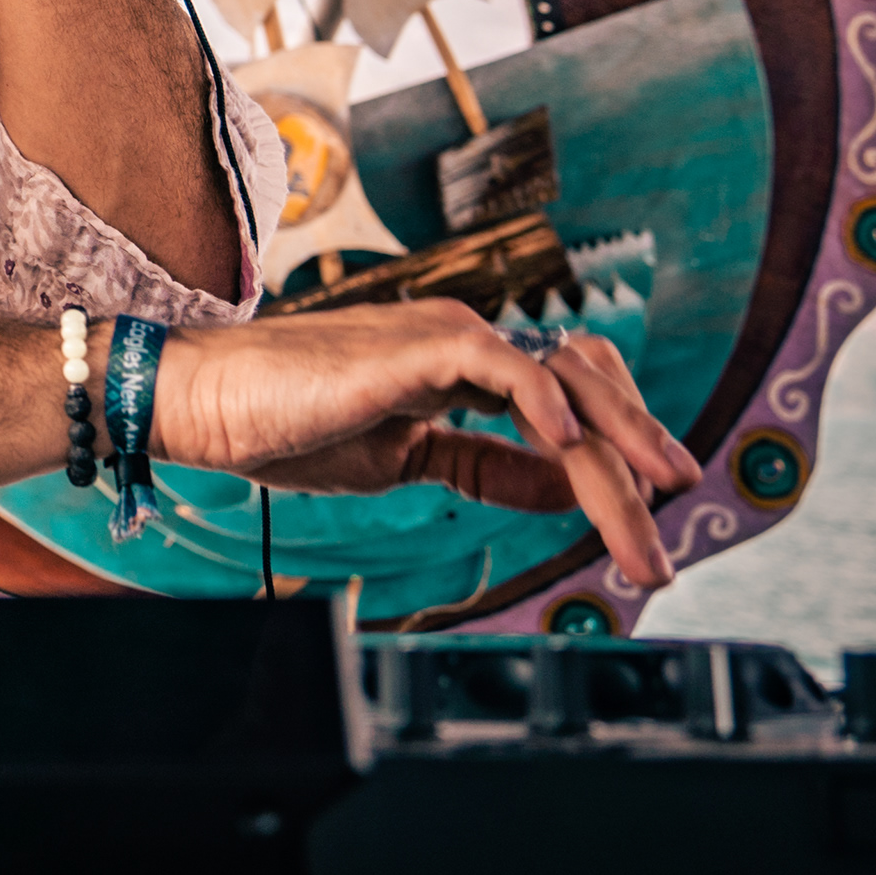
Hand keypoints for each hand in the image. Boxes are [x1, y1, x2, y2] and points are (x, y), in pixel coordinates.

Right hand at [149, 300, 704, 588]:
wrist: (207, 403)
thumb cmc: (288, 424)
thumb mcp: (408, 458)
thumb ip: (486, 466)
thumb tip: (566, 486)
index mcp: (465, 365)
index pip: (572, 392)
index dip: (623, 444)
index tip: (654, 511)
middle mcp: (467, 341)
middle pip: (586, 388)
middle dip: (638, 459)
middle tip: (668, 536)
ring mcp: (442, 338)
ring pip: (562, 379)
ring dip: (615, 447)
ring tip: (651, 505)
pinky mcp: (411, 347)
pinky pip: (498, 363)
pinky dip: (542, 399)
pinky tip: (569, 443)